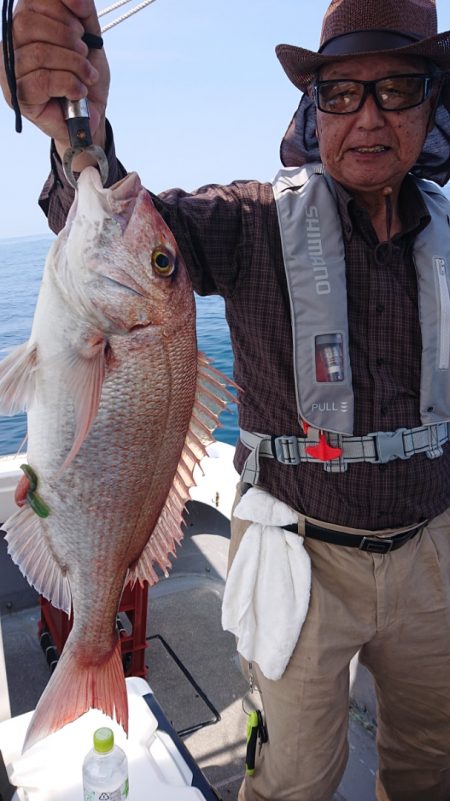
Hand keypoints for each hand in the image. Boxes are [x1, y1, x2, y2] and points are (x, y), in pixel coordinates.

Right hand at [0, 0, 109, 152]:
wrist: (92, 117)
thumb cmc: (86, 77)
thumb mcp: (89, 38)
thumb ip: (82, 11)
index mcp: (25, 26)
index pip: (30, 1)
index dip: (58, 5)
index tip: (81, 21)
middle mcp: (11, 46)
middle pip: (28, 24)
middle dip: (66, 36)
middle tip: (84, 51)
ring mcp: (11, 72)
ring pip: (38, 54)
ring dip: (74, 64)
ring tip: (88, 76)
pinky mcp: (19, 97)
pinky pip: (42, 80)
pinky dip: (69, 84)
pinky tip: (79, 92)